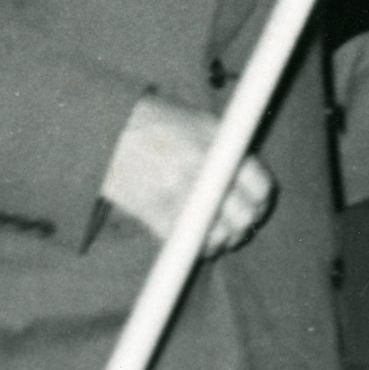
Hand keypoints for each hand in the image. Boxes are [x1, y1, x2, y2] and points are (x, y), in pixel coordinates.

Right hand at [101, 93, 274, 255]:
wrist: (107, 131)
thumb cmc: (155, 122)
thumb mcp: (199, 121)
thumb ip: (227, 147)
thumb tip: (250, 173)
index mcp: (217, 146)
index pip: (259, 185)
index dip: (261, 200)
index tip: (257, 204)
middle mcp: (202, 172)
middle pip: (245, 215)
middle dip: (246, 223)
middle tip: (240, 224)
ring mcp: (180, 195)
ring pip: (221, 235)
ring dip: (225, 240)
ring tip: (220, 235)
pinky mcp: (158, 215)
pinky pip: (191, 244)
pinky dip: (200, 248)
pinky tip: (199, 242)